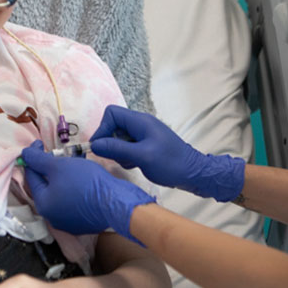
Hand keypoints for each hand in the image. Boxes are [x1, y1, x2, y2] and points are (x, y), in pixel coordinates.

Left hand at [21, 141, 154, 243]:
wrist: (116, 202)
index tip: (40, 143)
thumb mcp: (59, 165)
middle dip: (50, 167)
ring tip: (74, 163)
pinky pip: (73, 201)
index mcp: (43, 204)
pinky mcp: (84, 222)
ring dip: (63, 177)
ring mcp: (69, 222)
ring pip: (60, 193)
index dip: (33, 156)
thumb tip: (24, 154)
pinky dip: (74, 188)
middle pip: (46, 186)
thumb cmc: (85, 182)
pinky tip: (84, 178)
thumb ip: (38, 159)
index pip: (31, 176)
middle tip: (60, 154)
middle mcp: (52, 217)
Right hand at [89, 105, 244, 201]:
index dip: (102, 129)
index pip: (111, 114)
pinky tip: (137, 164)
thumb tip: (94, 144)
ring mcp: (144, 135)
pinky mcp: (146, 145)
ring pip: (119, 138)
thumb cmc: (170, 163)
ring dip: (119, 152)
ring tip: (132, 162)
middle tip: (119, 157)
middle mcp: (141, 124)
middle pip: (113, 126)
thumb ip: (117, 149)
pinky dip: (127, 156)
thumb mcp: (142, 156)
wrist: (193, 174)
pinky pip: (128, 147)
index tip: (100, 148)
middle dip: (111, 143)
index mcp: (140, 121)